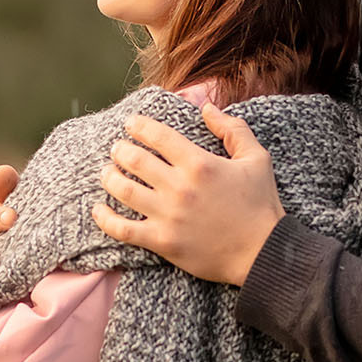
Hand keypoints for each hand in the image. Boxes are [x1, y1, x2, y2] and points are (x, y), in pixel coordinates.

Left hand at [91, 106, 284, 285]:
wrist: (263, 253)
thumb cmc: (261, 205)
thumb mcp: (257, 158)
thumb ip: (232, 129)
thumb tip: (206, 108)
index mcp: (200, 164)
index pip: (158, 136)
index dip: (139, 126)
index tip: (131, 124)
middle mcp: (180, 187)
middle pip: (135, 160)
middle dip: (120, 150)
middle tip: (117, 149)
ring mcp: (168, 215)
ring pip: (123, 190)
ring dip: (109, 177)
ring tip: (106, 172)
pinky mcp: (162, 242)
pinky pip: (122, 229)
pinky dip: (105, 218)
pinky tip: (98, 209)